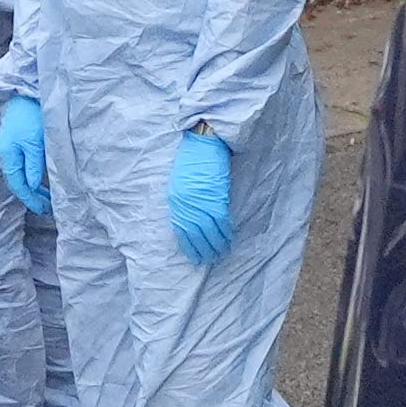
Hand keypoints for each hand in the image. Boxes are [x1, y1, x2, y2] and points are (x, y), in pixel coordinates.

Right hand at [0, 92, 47, 213]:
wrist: (27, 92)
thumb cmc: (32, 116)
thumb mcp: (36, 143)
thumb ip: (34, 165)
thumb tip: (33, 186)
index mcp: (9, 155)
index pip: (18, 184)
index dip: (30, 199)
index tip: (43, 209)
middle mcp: (7, 153)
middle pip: (18, 181)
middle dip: (32, 196)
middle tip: (47, 207)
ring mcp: (11, 147)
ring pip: (21, 173)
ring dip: (33, 186)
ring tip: (47, 196)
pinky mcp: (18, 141)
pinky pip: (23, 165)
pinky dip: (32, 175)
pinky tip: (41, 178)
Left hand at [167, 129, 235, 265]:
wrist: (202, 145)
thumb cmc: (189, 161)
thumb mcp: (178, 184)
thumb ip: (184, 203)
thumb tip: (192, 218)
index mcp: (176, 205)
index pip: (183, 233)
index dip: (190, 247)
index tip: (196, 258)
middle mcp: (188, 208)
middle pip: (197, 236)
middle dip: (205, 250)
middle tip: (211, 260)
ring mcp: (202, 205)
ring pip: (211, 232)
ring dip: (217, 244)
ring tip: (222, 253)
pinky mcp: (217, 200)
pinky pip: (222, 222)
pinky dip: (226, 232)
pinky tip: (229, 239)